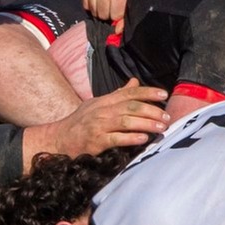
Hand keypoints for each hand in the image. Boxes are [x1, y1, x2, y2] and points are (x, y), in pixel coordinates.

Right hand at [33, 79, 170, 158]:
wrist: (58, 139)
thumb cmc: (80, 122)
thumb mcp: (97, 104)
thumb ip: (117, 95)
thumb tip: (134, 82)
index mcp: (104, 101)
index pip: (129, 93)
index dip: (147, 92)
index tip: (163, 94)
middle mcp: (102, 111)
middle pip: (131, 106)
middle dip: (151, 110)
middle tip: (167, 116)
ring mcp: (98, 126)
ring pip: (126, 121)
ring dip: (146, 124)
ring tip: (161, 127)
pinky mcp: (95, 142)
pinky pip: (116, 139)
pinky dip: (131, 138)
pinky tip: (143, 139)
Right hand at [81, 0, 150, 26]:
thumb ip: (127, 17)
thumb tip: (116, 31)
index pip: (114, 16)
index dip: (119, 15)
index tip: (123, 8)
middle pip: (102, 13)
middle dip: (109, 13)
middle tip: (115, 5)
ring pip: (92, 9)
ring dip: (100, 9)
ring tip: (109, 1)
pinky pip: (85, 2)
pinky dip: (91, 3)